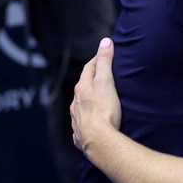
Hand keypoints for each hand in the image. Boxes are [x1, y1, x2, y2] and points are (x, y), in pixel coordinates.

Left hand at [71, 38, 121, 154]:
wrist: (99, 140)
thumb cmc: (104, 111)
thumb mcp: (106, 82)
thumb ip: (105, 62)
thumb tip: (105, 42)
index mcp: (82, 88)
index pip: (90, 68)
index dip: (98, 59)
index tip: (107, 54)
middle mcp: (76, 102)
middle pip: (84, 86)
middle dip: (92, 79)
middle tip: (104, 74)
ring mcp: (77, 118)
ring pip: (81, 104)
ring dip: (88, 99)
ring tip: (99, 98)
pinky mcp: (81, 132)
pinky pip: (83, 122)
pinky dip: (87, 118)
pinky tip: (93, 122)